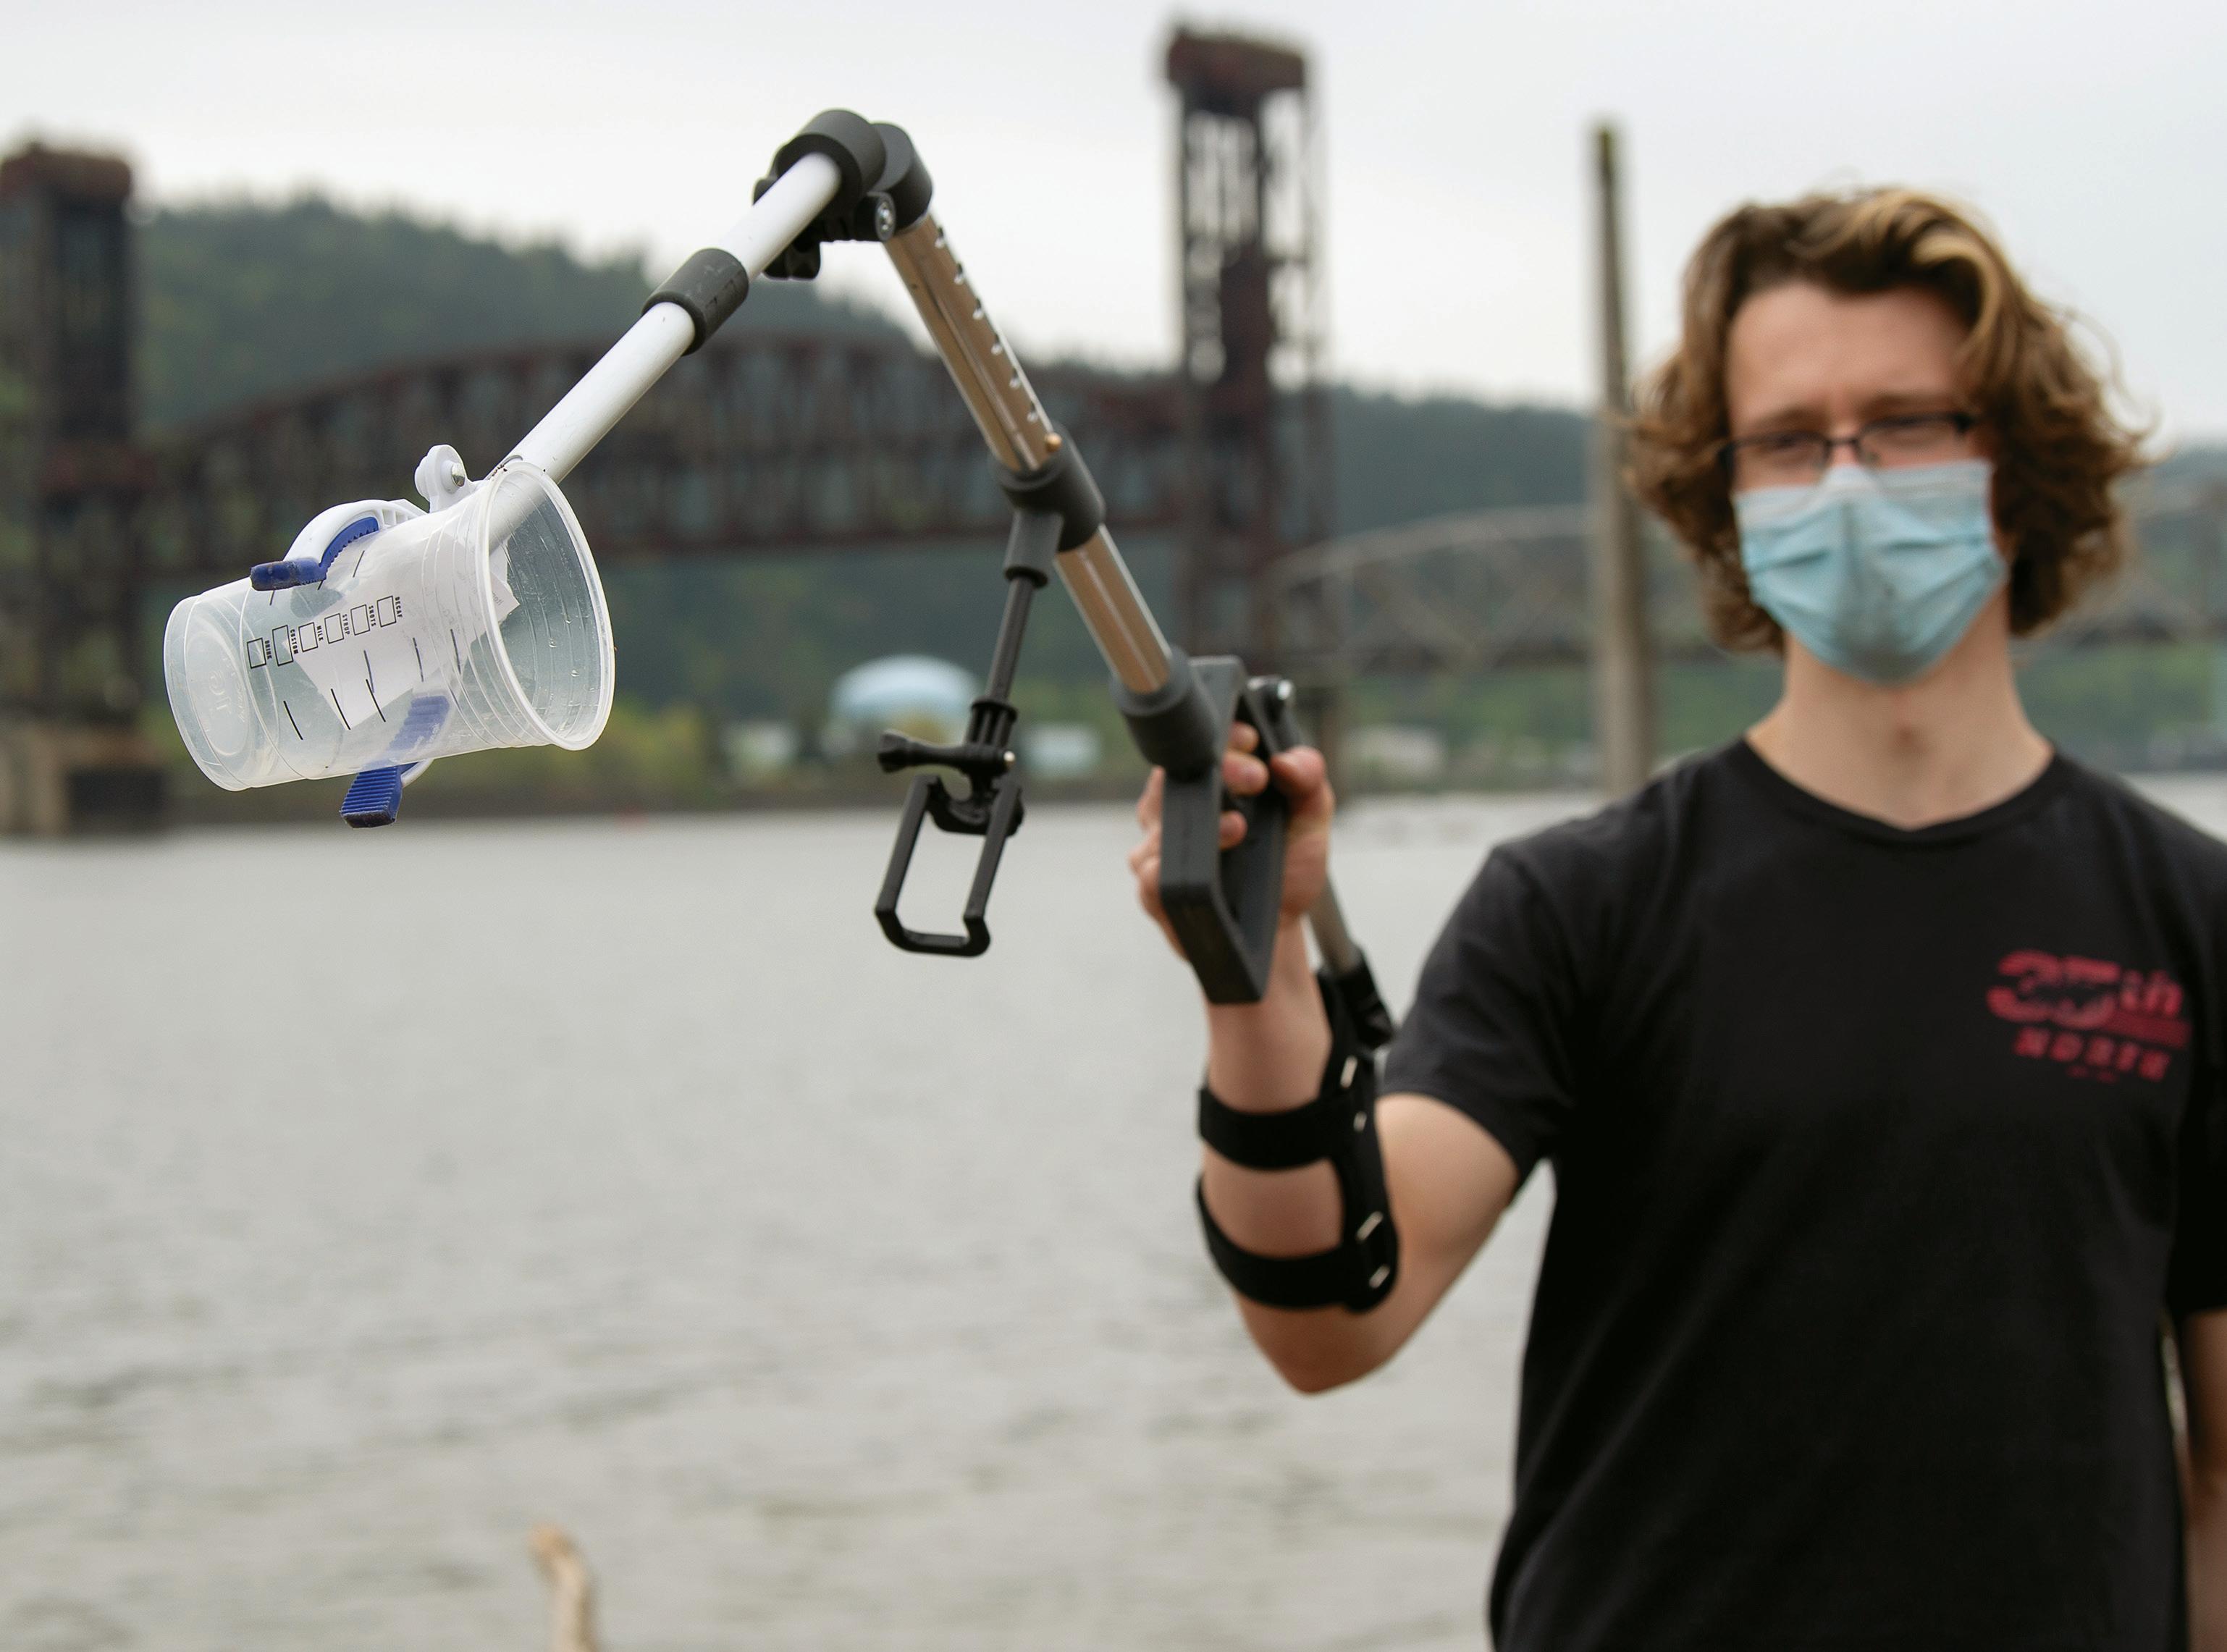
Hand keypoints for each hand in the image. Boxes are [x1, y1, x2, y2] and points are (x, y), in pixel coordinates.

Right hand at [1127, 722, 1335, 957]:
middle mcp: (1177, 810)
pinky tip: (1204, 867)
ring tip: (1236, 825)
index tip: (1252, 740)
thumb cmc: (1284, 869)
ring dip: (1200, 822)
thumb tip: (1287, 760)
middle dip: (1216, 770)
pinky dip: (1171, 867)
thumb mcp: (1310, 820)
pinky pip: (1150, 873)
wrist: (1278, 931)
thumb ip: (1309, 781)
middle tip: (1256, 778)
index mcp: (1208, 783)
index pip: (1200, 744)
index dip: (1223, 736)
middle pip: (1173, 775)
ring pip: (1159, 822)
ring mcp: (1159, 849)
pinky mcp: (1154, 891)